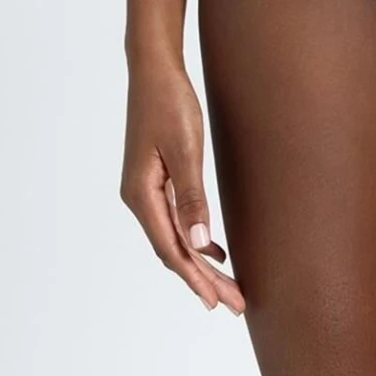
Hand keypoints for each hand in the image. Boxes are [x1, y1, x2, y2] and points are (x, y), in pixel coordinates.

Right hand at [120, 61, 243, 314]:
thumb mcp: (186, 150)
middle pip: (174, 251)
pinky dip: (196, 242)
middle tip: (236, 305)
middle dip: (205, 280)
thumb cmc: (170, 103)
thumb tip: (200, 243)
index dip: (196, 278)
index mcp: (141, 195)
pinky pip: (176, 223)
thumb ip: (191, 197)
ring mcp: (146, 191)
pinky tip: (216, 252)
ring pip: (176, 240)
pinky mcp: (157, 182)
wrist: (154, 70)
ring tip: (230, 289)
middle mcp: (139, 198)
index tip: (218, 302)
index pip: (171, 249)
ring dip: (202, 265)